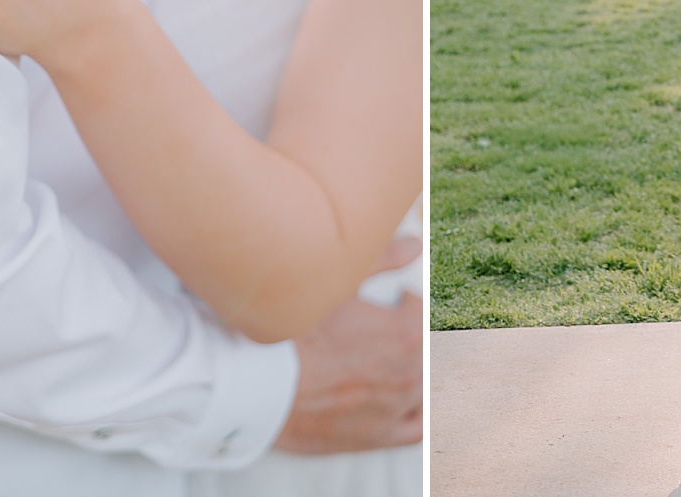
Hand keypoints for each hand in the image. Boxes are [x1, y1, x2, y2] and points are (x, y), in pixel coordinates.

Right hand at [275, 242, 422, 454]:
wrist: (257, 387)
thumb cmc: (292, 334)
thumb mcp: (335, 285)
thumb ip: (380, 260)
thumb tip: (414, 245)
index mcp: (404, 335)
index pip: (419, 312)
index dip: (404, 302)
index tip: (393, 299)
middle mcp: (408, 374)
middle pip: (423, 350)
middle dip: (406, 336)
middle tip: (382, 328)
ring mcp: (394, 408)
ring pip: (422, 387)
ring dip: (410, 370)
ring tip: (386, 361)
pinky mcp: (376, 436)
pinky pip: (416, 428)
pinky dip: (416, 412)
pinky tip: (406, 401)